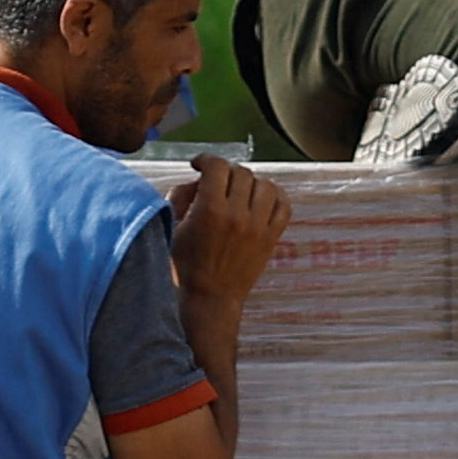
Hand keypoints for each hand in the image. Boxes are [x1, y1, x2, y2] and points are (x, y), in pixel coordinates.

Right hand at [169, 152, 289, 303]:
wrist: (210, 299)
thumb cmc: (186, 265)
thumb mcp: (173, 227)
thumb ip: (181, 195)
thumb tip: (198, 179)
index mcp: (210, 210)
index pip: (217, 166)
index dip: (207, 159)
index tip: (200, 164)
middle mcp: (237, 215)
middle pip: (241, 173)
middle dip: (226, 173)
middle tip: (217, 183)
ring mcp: (258, 227)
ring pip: (265, 185)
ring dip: (251, 183)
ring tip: (240, 192)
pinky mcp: (271, 238)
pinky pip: (284, 206)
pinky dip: (275, 197)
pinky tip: (262, 199)